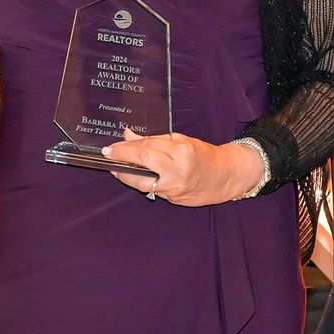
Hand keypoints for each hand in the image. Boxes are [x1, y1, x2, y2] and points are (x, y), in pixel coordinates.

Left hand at [101, 129, 255, 205]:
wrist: (225, 176)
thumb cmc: (204, 155)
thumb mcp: (181, 141)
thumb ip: (154, 139)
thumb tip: (128, 135)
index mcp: (182, 150)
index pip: (147, 147)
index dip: (126, 147)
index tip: (112, 146)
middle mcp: (178, 170)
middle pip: (143, 162)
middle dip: (122, 157)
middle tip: (108, 154)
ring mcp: (175, 187)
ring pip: (142, 182)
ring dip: (125, 175)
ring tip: (115, 168)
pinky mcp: (174, 198)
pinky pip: (151, 189)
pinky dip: (139, 182)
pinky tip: (132, 177)